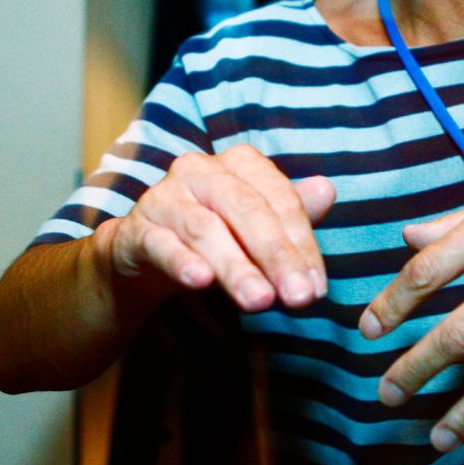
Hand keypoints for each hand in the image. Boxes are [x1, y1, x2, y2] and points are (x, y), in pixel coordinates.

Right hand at [101, 144, 335, 311]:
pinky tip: (201, 282)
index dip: (303, 244)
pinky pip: (160, 244)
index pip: (279, 199)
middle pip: (246, 210)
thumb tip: (327, 190)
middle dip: (276, 256)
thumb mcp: (258, 227)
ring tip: (260, 301)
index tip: (317, 288)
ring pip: (205, 229)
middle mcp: (200, 170)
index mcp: (239, 163)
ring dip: (236, 267)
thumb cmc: (218, 234)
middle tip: (298, 298)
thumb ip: (293, 212)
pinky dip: (182, 262)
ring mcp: (164, 197)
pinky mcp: (136, 229)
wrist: (146, 253)